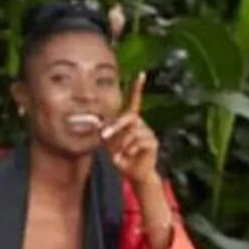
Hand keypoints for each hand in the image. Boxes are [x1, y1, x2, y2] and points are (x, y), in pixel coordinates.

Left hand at [100, 74, 160, 188]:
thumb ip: (106, 132)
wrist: (134, 173)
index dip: (138, 88)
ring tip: (120, 154)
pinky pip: (137, 142)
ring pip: (131, 132)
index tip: (141, 74)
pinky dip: (129, 150)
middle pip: (129, 117)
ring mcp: (148, 132)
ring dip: (121, 144)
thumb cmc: (121, 156)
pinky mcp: (153, 142)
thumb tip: (95, 123)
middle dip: (115, 126)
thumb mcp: (110, 143)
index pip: (135, 101)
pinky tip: (129, 156)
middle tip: (104, 136)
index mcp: (131, 120)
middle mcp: (141, 123)